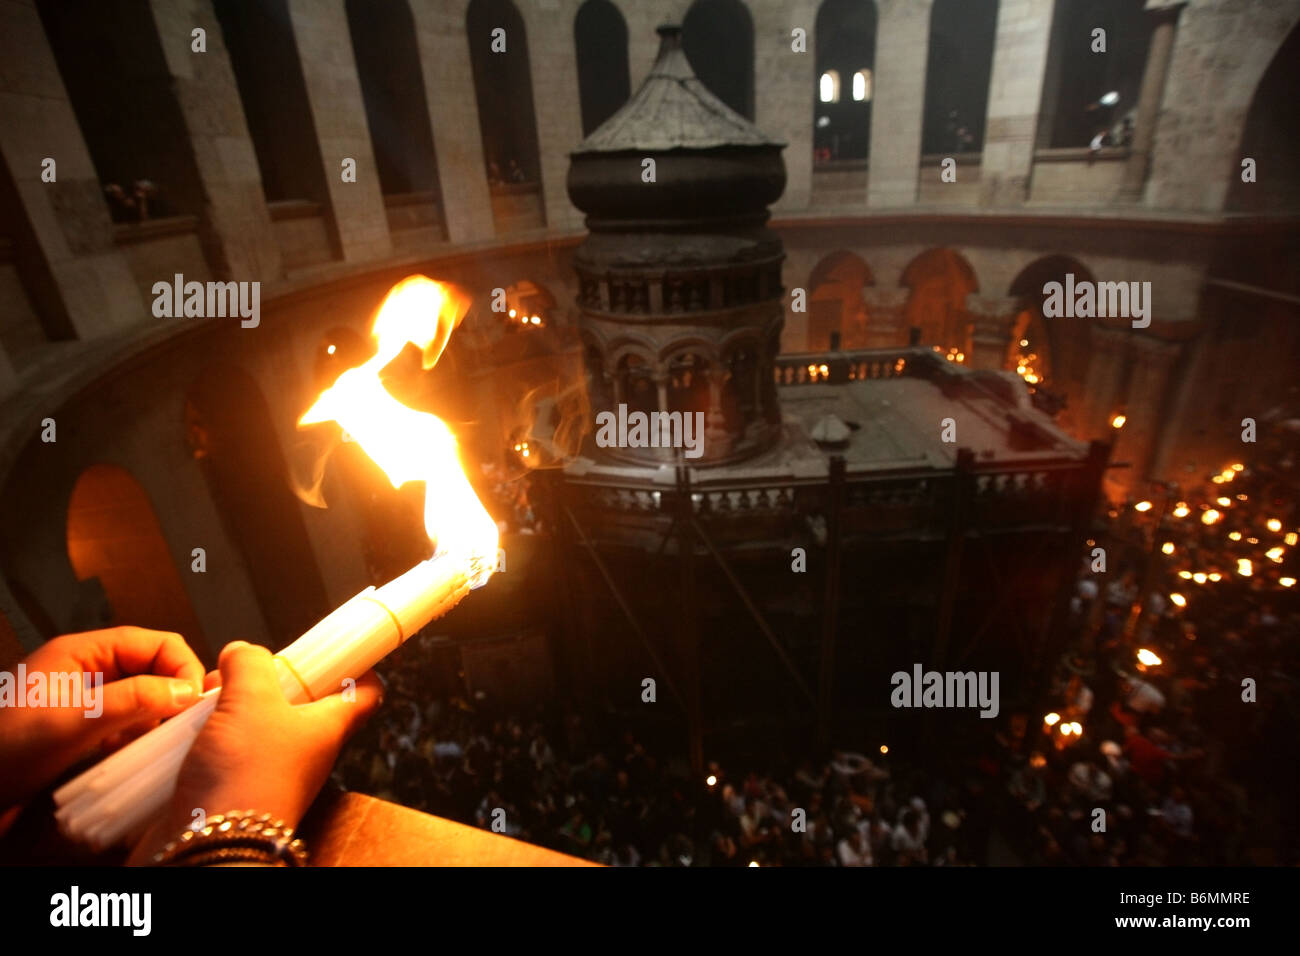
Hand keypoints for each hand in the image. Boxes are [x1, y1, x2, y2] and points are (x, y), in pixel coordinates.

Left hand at [0, 627, 204, 813]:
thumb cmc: (9, 746)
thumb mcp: (75, 720)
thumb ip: (134, 699)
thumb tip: (189, 691)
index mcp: (85, 651)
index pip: (154, 643)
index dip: (181, 666)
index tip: (196, 701)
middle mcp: (90, 668)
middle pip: (152, 667)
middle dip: (171, 693)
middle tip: (183, 724)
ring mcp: (87, 697)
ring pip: (144, 695)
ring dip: (155, 717)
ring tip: (151, 741)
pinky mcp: (85, 724)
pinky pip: (128, 720)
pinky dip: (137, 734)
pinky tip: (130, 751)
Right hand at [128, 641, 380, 864]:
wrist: (213, 845)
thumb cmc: (247, 774)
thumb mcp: (251, 698)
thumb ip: (250, 664)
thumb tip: (243, 652)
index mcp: (328, 727)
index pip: (364, 694)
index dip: (358, 667)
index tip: (338, 648)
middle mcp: (308, 751)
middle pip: (305, 704)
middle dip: (273, 679)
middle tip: (243, 667)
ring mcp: (274, 772)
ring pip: (263, 726)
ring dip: (235, 706)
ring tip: (206, 696)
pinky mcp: (240, 789)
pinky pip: (233, 751)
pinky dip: (214, 734)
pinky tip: (190, 727)